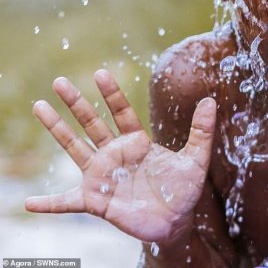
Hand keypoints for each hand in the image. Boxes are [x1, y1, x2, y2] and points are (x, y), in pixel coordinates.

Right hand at [25, 70, 216, 244]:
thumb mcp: (196, 159)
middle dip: (76, 103)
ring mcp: (102, 175)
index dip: (111, 93)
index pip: (121, 111)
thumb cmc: (184, 189)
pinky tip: (29, 202)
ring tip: (39, 106)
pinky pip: (67, 202)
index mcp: (137, 141)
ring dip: (57, 129)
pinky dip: (49, 203)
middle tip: (59, 81)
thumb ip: (202, 131)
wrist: (175, 222)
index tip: (100, 73)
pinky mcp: (96, 201)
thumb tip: (211, 100)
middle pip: (92, 122)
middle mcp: (115, 154)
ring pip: (75, 148)